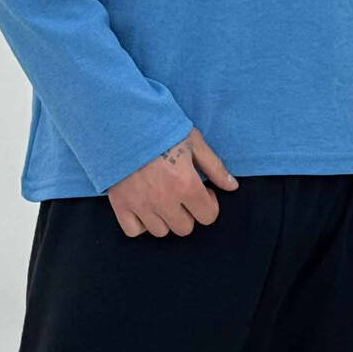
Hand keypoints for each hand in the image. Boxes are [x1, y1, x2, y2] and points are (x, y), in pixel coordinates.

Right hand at [107, 127, 238, 235]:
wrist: (123, 120)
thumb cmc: (160, 127)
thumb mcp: (194, 142)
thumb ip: (214, 167)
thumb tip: (232, 187)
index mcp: (186, 185)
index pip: (208, 216)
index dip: (209, 203)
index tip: (202, 190)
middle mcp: (164, 201)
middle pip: (184, 228)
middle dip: (188, 212)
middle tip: (182, 193)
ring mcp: (141, 205)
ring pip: (161, 231)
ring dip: (165, 219)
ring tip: (162, 198)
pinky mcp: (120, 204)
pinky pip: (133, 230)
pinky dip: (140, 223)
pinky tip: (144, 207)